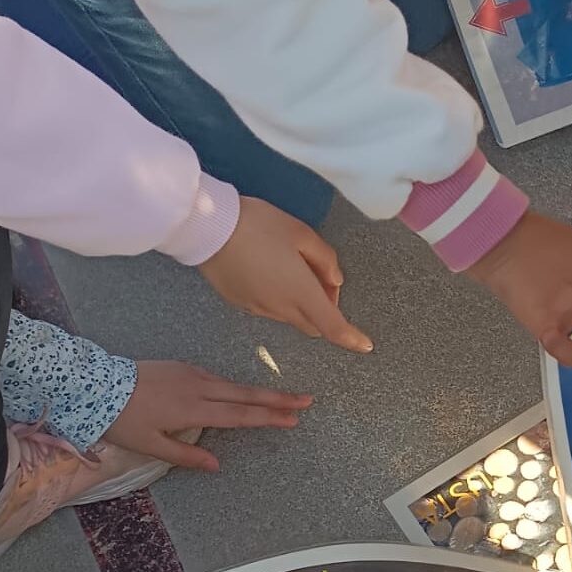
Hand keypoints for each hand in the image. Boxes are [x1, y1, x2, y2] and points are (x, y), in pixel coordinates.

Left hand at [104, 361, 312, 471]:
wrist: (94, 383)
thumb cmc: (121, 419)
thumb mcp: (150, 446)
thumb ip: (185, 456)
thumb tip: (216, 466)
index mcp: (193, 410)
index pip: (240, 415)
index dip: (269, 417)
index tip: (294, 419)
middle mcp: (198, 388)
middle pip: (246, 394)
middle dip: (278, 398)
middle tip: (306, 400)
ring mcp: (191, 374)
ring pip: (233, 384)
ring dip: (260, 391)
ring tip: (283, 397)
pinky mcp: (181, 367)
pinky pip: (216, 378)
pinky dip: (234, 387)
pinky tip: (241, 392)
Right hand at [198, 197, 372, 353]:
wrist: (206, 227)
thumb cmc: (258, 225)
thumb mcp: (300, 233)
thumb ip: (325, 260)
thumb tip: (335, 282)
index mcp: (301, 293)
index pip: (333, 326)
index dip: (352, 338)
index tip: (365, 345)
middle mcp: (281, 309)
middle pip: (313, 324)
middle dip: (324, 310)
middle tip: (318, 276)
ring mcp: (258, 309)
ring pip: (291, 316)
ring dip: (299, 303)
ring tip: (288, 266)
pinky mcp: (239, 304)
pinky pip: (268, 309)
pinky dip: (278, 298)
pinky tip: (265, 269)